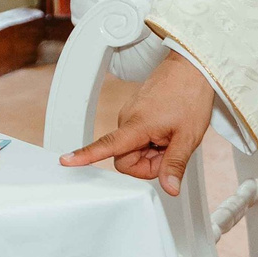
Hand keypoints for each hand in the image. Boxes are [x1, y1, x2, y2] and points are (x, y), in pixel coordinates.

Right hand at [59, 56, 214, 194]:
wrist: (191, 68)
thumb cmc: (189, 96)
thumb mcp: (188, 137)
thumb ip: (175, 164)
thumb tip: (169, 188)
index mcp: (137, 125)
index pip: (107, 146)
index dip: (86, 156)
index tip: (66, 161)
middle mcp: (127, 119)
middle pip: (125, 158)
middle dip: (147, 163)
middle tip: (170, 150)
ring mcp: (130, 115)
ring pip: (133, 149)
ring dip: (151, 152)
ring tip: (171, 136)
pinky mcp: (135, 113)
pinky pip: (137, 138)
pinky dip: (151, 141)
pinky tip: (167, 130)